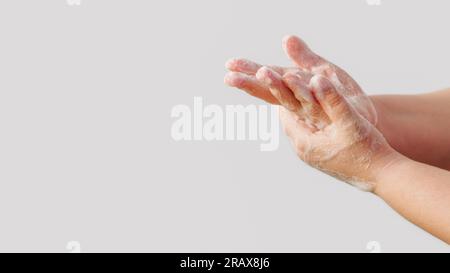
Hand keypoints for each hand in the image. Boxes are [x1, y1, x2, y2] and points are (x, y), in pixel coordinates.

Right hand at [224, 35, 377, 125]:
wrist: (363, 117)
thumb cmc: (338, 95)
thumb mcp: (320, 70)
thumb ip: (304, 57)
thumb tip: (286, 38)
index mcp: (293, 89)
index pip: (266, 80)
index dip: (248, 73)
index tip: (229, 65)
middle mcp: (299, 101)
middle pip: (272, 91)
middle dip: (252, 83)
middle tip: (230, 77)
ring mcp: (316, 108)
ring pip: (294, 97)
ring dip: (279, 85)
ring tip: (264, 72)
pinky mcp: (336, 111)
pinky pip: (326, 101)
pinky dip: (318, 92)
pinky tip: (312, 80)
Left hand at [275, 72, 396, 190]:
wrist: (384, 176)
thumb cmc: (368, 149)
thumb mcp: (350, 120)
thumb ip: (333, 99)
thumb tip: (315, 78)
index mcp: (304, 142)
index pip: (284, 112)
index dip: (285, 93)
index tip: (286, 75)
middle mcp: (304, 151)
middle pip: (289, 120)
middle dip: (289, 100)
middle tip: (288, 79)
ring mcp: (312, 156)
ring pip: (299, 127)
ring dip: (299, 110)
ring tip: (299, 91)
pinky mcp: (322, 157)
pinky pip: (309, 133)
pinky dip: (309, 120)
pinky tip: (316, 110)